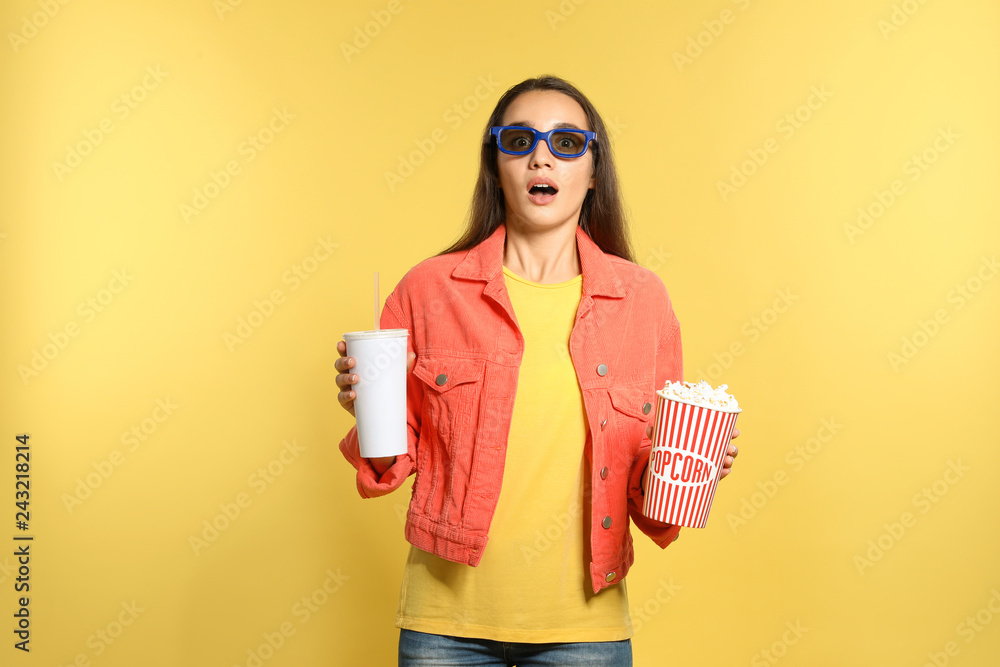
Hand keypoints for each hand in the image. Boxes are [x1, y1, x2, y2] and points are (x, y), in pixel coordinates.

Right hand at [336, 340, 415, 471]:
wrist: (382, 412)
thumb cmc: (384, 387)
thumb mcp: (392, 375)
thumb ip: (401, 365)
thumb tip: (412, 354)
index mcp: (357, 365)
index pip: (346, 354)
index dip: (342, 348)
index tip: (342, 344)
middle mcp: (348, 374)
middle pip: (339, 366)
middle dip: (343, 362)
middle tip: (352, 361)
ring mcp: (346, 388)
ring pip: (339, 380)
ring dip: (345, 378)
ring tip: (355, 378)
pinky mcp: (347, 402)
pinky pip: (342, 398)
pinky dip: (345, 395)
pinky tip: (352, 395)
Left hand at [642, 425, 740, 485]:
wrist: (668, 467)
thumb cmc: (671, 449)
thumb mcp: (665, 441)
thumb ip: (658, 435)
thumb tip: (650, 429)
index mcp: (704, 439)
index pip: (723, 433)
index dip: (732, 432)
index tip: (736, 432)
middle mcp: (711, 450)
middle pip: (729, 447)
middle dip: (732, 448)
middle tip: (728, 449)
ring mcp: (712, 464)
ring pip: (727, 461)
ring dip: (729, 460)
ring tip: (726, 461)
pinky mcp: (708, 476)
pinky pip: (719, 475)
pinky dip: (723, 473)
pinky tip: (724, 472)